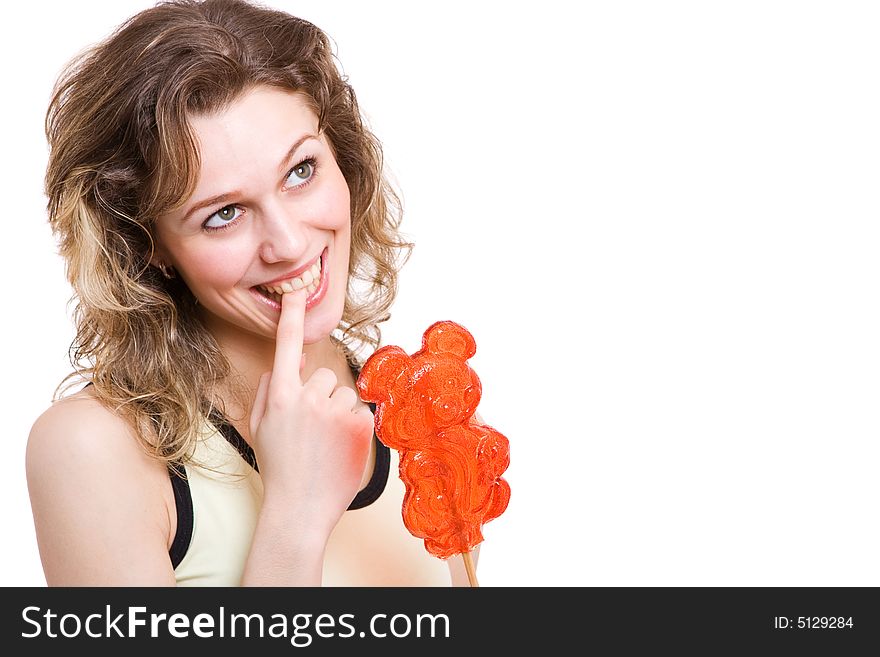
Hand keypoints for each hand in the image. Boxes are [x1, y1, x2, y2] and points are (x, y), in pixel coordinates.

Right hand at [248, 290, 373, 539]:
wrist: (299, 509)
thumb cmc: (279, 469)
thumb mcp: (261, 427)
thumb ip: (270, 390)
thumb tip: (288, 363)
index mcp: (279, 396)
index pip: (285, 345)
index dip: (291, 315)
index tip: (296, 292)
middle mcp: (307, 398)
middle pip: (325, 375)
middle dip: (322, 396)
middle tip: (313, 430)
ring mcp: (335, 411)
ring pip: (346, 394)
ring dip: (340, 413)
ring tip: (326, 444)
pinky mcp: (360, 425)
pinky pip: (362, 411)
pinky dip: (355, 428)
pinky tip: (341, 449)